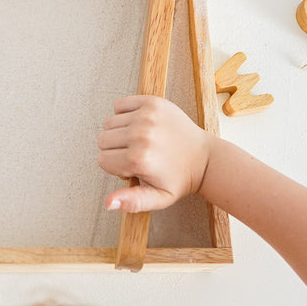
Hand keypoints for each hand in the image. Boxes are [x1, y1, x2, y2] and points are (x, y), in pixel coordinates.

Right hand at [96, 95, 210, 212]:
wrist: (204, 158)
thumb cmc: (179, 179)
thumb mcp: (157, 198)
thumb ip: (131, 202)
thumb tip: (108, 203)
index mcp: (139, 159)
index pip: (102, 160)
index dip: (115, 167)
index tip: (133, 168)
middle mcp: (141, 135)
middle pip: (103, 140)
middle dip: (115, 150)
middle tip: (136, 155)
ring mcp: (147, 116)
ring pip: (109, 123)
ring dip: (119, 133)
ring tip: (139, 141)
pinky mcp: (152, 102)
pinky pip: (120, 105)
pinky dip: (124, 114)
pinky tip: (138, 125)